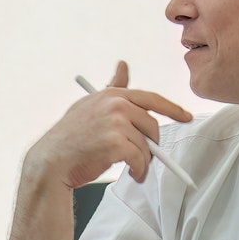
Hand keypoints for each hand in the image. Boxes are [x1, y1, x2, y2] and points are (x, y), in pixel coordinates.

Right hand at [24, 61, 191, 186]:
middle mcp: (115, 104)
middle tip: (146, 158)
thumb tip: (123, 65)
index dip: (172, 109)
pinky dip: (140, 171)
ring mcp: (116, 123)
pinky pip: (140, 159)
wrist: (52, 160)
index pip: (150, 98)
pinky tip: (133, 174)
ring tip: (134, 169)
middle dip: (152, 144)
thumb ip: (112, 88)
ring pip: (147, 145)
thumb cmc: (70, 137)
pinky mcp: (116, 143)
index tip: (185, 116)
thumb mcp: (91, 105)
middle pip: (152, 125)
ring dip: (144, 162)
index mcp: (111, 94)